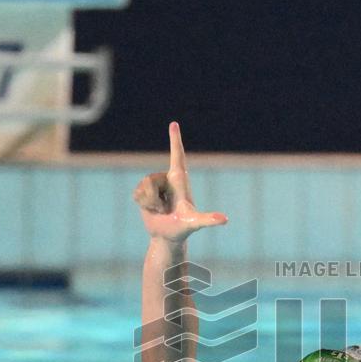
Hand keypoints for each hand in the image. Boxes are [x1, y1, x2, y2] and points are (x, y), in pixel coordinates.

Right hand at [133, 122, 226, 241]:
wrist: (167, 238)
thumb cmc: (183, 229)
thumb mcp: (194, 223)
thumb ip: (208, 220)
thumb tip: (225, 220)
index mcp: (180, 180)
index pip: (177, 156)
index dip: (175, 140)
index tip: (173, 123)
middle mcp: (167, 179)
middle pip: (150, 180)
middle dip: (153, 199)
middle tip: (164, 210)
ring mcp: (156, 184)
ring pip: (142, 187)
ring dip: (148, 203)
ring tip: (159, 211)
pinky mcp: (145, 192)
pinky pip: (136, 193)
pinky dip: (142, 205)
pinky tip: (151, 211)